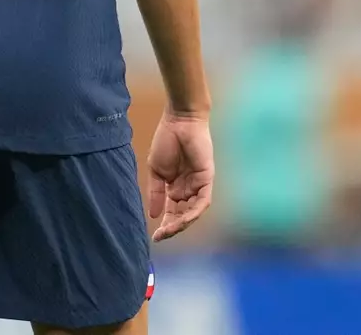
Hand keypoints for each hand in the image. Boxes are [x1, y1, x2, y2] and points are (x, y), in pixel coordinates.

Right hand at [146, 111, 214, 240]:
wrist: (178, 122)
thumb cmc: (166, 141)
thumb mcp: (157, 171)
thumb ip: (156, 193)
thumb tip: (153, 215)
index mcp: (176, 187)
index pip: (172, 212)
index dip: (165, 225)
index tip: (155, 237)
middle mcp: (189, 189)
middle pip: (183, 215)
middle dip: (173, 228)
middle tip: (161, 237)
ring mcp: (199, 185)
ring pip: (193, 211)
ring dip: (182, 223)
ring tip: (169, 230)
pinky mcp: (207, 179)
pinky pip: (203, 201)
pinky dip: (194, 211)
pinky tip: (183, 219)